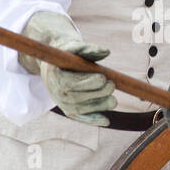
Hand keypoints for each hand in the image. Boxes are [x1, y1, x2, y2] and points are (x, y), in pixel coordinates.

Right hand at [19, 10, 115, 125]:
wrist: (56, 67)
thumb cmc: (68, 55)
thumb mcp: (75, 48)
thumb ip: (89, 49)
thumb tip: (106, 51)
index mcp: (56, 76)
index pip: (71, 84)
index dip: (89, 82)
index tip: (104, 78)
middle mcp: (57, 93)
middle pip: (78, 98)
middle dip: (98, 93)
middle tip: (112, 85)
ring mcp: (63, 104)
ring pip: (83, 109)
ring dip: (100, 106)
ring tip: (113, 101)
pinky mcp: (69, 111)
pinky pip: (81, 118)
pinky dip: (93, 120)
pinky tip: (106, 121)